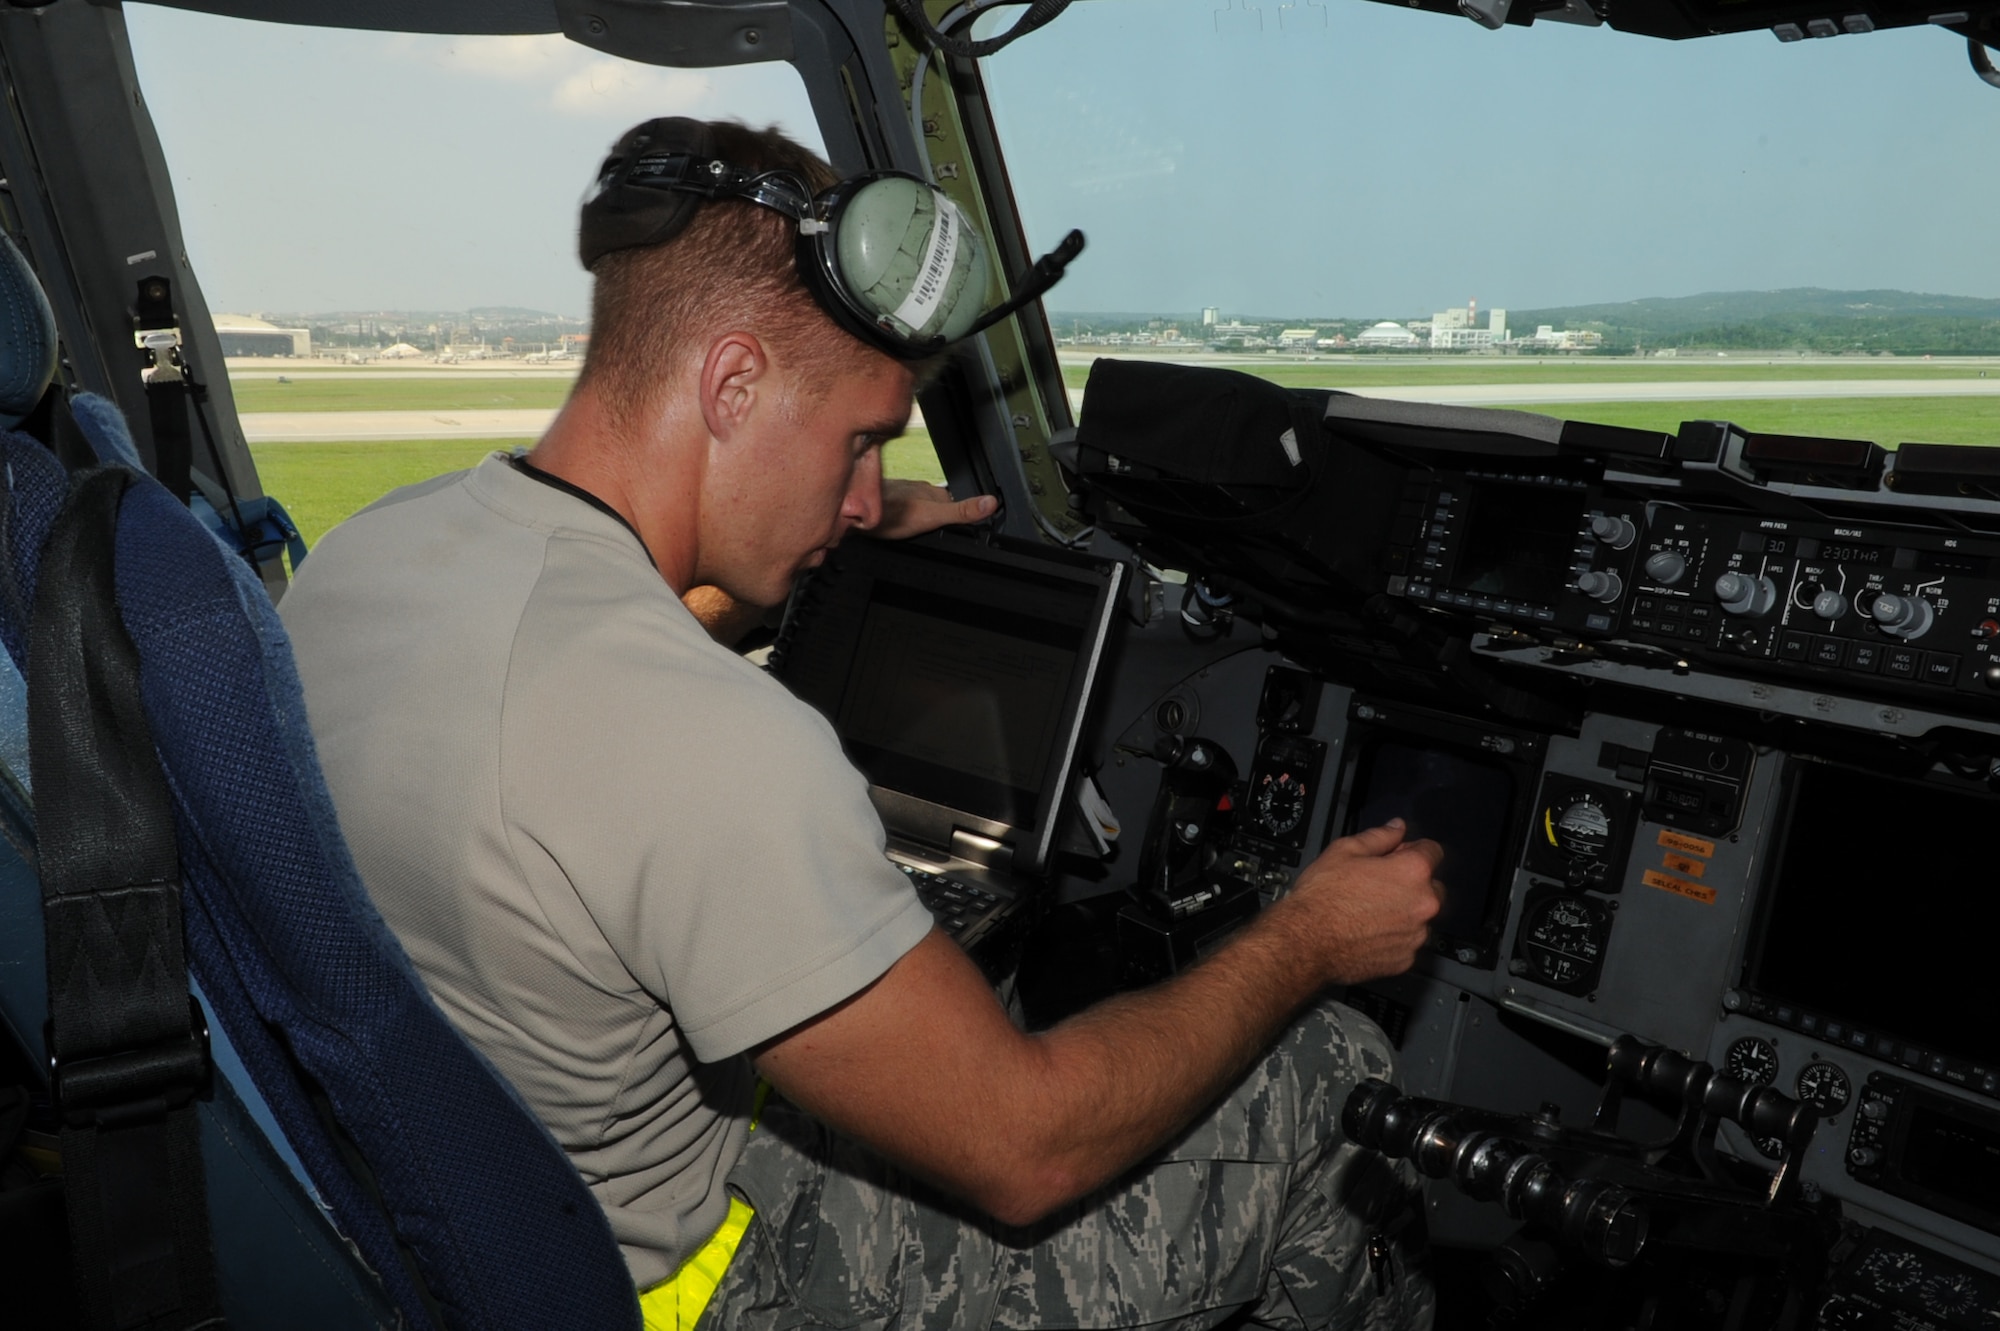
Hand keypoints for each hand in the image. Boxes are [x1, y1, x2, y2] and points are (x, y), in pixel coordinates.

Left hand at [868, 479, 997, 539]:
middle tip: (944, 529)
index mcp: (934, 494)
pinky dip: (906, 515)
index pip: (958, 501)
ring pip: (921, 503)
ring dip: (923, 513)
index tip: (968, 522)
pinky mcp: (888, 498)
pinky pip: (903, 506)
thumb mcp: (931, 517)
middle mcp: (920, 490)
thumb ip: (960, 512)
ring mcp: (903, 493)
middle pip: (940, 502)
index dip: (963, 512)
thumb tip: (989, 504)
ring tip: (922, 526)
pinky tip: (901, 522)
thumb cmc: (888, 515)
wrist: (852, 513)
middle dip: (943, 514)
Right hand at [1283, 819, 1443, 985]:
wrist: (1306, 942)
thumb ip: (1379, 836)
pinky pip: (1407, 943)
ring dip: (1404, 912)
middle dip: (1412, 884)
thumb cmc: (1322, 897)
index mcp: (1413, 871)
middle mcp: (1423, 904)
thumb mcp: (1345, 851)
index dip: (1412, 850)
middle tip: (1379, 886)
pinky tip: (1369, 931)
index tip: (1397, 856)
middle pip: (1432, 886)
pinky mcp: (1405, 959)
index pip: (1433, 851)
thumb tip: (1396, 828)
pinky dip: (1394, 937)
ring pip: (1420, 917)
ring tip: (1370, 912)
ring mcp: (1416, 935)